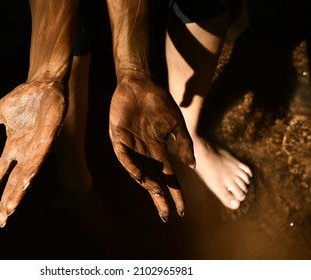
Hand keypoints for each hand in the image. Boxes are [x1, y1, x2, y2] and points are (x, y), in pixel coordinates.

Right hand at [0, 80, 66, 226]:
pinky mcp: (48, 136)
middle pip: (14, 181)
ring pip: (27, 174)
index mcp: (13, 147)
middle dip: (7, 201)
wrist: (44, 83)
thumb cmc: (25, 97)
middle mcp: (25, 151)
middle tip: (0, 221)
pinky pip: (40, 156)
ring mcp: (37, 145)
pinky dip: (33, 168)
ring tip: (10, 209)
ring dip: (19, 191)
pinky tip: (28, 180)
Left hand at [109, 76, 194, 220]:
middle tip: (165, 216)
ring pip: (138, 171)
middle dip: (159, 198)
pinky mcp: (118, 138)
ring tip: (157, 195)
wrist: (139, 83)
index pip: (169, 177)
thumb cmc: (158, 102)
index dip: (175, 194)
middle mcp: (145, 153)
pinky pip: (123, 156)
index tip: (182, 211)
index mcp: (159, 151)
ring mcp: (131, 146)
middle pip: (153, 180)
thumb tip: (192, 166)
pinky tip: (139, 175)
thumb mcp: (176, 123)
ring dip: (147, 184)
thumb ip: (184, 143)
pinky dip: (131, 166)